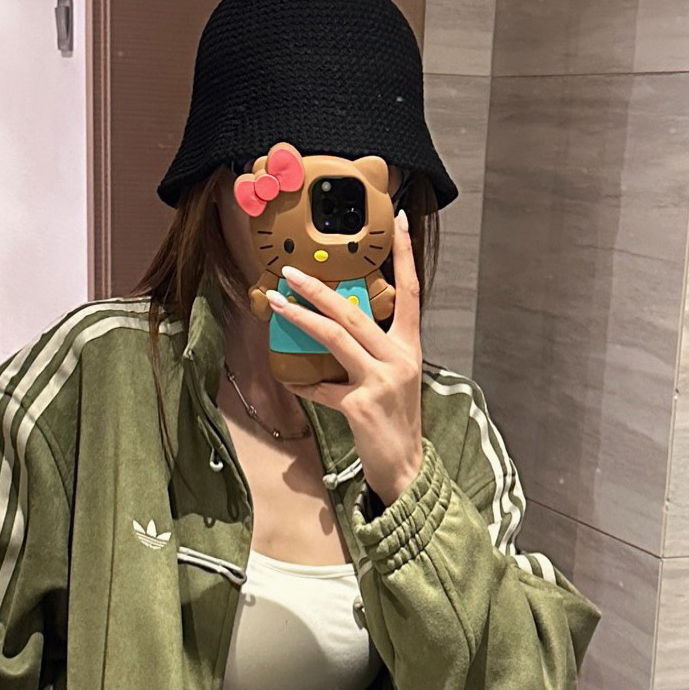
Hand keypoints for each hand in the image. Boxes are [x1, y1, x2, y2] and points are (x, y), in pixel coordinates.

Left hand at [269, 208, 423, 506]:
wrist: (406, 467)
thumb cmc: (395, 421)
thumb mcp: (392, 379)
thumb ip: (372, 353)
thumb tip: (336, 327)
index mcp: (409, 347)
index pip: (411, 292)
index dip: (404, 256)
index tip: (397, 222)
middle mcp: (399, 358)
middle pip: (356, 313)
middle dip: (321, 289)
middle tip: (292, 272)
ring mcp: (381, 381)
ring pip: (336, 338)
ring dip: (302, 318)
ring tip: (277, 303)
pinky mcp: (361, 405)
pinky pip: (323, 388)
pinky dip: (303, 383)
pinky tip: (289, 377)